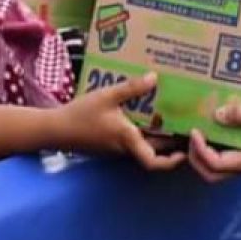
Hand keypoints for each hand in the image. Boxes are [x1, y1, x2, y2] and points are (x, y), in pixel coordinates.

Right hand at [53, 73, 184, 170]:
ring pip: (144, 145)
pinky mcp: (110, 144)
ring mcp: (117, 148)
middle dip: (172, 143)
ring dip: (159, 136)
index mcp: (128, 138)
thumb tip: (155, 77)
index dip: (172, 161)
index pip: (153, 162)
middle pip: (154, 152)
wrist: (54, 130)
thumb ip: (131, 87)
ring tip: (172, 118)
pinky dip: (143, 131)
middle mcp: (125, 148)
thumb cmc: (80, 114)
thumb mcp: (107, 95)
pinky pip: (133, 140)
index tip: (185, 152)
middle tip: (186, 128)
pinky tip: (146, 114)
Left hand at [187, 100, 240, 182]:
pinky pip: (224, 158)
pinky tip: (211, 133)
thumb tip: (217, 115)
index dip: (201, 150)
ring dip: (203, 156)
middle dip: (197, 158)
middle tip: (192, 137)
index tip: (195, 131)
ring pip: (217, 169)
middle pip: (213, 174)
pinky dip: (212, 150)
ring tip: (198, 135)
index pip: (217, 164)